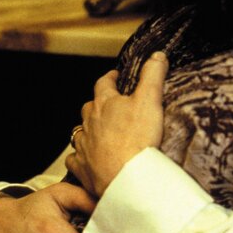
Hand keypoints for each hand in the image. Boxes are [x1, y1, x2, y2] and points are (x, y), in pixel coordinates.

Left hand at [67, 52, 167, 196]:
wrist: (126, 176)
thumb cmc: (138, 138)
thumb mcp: (151, 100)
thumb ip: (153, 75)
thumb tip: (157, 55)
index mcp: (105, 104)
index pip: (103, 84)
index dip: (109, 78)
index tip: (114, 76)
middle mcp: (89, 123)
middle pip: (88, 108)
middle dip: (97, 104)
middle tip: (107, 104)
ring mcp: (83, 146)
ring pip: (79, 133)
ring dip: (86, 130)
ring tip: (96, 132)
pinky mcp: (82, 168)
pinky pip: (74, 160)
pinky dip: (79, 158)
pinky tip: (84, 159)